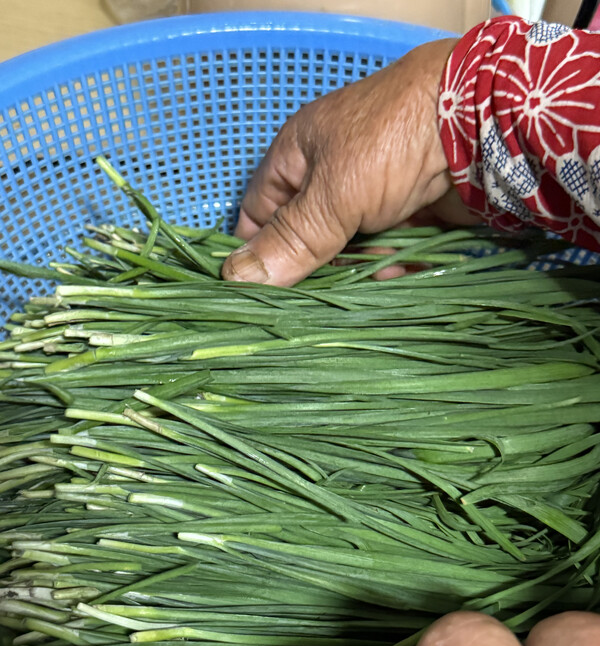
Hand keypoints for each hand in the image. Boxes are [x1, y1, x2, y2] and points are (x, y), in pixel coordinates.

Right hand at [222, 39, 478, 286]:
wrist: (483, 121)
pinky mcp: (410, 216)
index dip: (256, 253)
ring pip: (349, 252)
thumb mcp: (332, 194)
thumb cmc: (393, 142)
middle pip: (307, 240)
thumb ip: (290, 240)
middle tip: (314, 302)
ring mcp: (372, 198)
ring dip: (357, 274)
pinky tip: (399, 278)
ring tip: (365, 289)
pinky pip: (389, 253)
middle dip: (313, 272)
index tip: (258, 293)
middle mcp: (332, 179)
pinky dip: (392, 270)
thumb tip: (235, 279)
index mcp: (299, 158)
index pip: (259, 215)